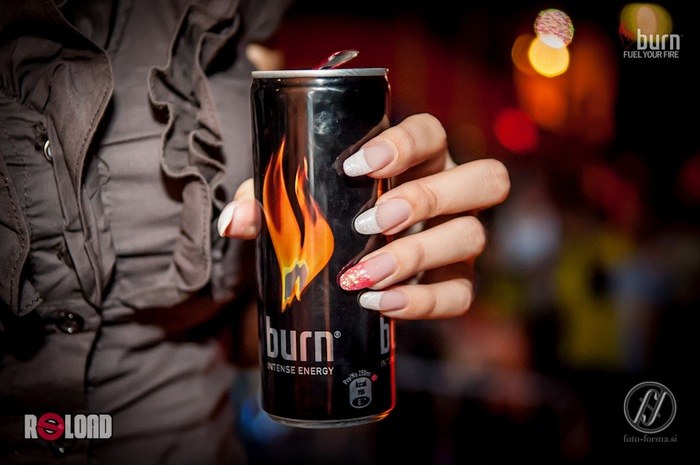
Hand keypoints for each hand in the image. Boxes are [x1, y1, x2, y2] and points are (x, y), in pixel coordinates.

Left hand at [219, 114, 509, 318]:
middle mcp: (450, 192)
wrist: (343, 268)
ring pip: (472, 237)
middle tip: (369, 222)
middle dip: (425, 199)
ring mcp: (459, 239)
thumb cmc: (325, 218)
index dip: (403, 143)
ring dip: (416, 255)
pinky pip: (460, 295)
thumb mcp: (294, 205)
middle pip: (482, 179)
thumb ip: (265, 203)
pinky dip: (421, 302)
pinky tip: (377, 304)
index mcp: (417, 158)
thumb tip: (234, 221)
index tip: (353, 166)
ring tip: (362, 274)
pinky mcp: (456, 283)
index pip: (431, 132)